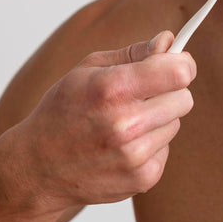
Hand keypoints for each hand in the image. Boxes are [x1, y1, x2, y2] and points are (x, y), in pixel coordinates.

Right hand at [3, 31, 195, 211]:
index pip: (179, 73)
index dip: (183, 64)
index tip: (177, 63)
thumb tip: (169, 41)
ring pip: (175, 124)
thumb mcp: (89, 69)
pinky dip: (151, 144)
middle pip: (184, 99)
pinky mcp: (142, 179)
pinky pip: (166, 149)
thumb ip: (135, 52)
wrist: (38, 167)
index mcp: (113, 89)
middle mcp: (126, 124)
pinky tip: (123, 145)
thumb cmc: (62, 111)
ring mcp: (135, 156)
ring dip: (158, 119)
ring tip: (125, 122)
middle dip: (170, 92)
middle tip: (144, 95)